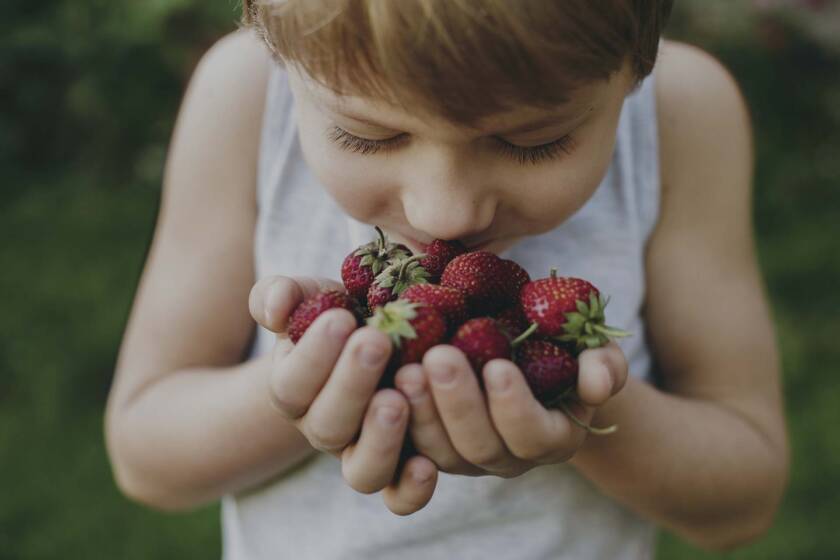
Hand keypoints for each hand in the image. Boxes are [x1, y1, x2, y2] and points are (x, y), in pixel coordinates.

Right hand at [249, 275, 437, 514]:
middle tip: (376, 342)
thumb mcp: (312, 297)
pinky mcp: (401, 469)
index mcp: (295, 390)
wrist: (376, 343)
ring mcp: (362, 454)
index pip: (292, 384)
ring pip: (361, 472)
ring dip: (378, 439)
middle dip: (350, 384)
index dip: (314, 355)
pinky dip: (411, 489)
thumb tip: (278, 305)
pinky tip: (427, 464)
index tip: (341, 318)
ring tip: (397, 400)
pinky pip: (400, 496)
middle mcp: (325, 430)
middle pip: (327, 426)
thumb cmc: (341, 315)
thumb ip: (282, 296)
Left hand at [393, 341, 627, 476]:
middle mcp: (507, 457)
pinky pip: (406, 454)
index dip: (515, 406)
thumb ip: (604, 365)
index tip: (498, 365)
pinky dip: (394, 427)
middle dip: (458, 403)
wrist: (523, 358)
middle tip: (438, 357)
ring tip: (404, 369)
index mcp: (550, 437)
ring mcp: (464, 457)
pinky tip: (382, 387)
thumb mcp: (591, 352)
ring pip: (438, 453)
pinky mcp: (427, 449)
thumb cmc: (562, 351)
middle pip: (479, 447)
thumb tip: (597, 382)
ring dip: (420, 413)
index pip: (533, 435)